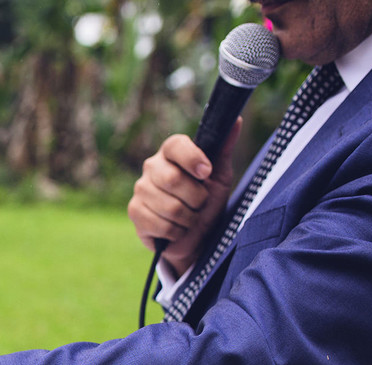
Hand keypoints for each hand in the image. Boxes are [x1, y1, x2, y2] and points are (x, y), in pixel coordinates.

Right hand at [127, 120, 240, 275]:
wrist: (195, 237)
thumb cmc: (207, 204)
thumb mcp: (219, 177)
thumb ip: (223, 150)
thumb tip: (236, 120)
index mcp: (171, 154)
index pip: (176, 145)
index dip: (192, 158)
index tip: (206, 173)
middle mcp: (152, 167)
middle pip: (173, 179)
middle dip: (196, 198)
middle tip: (200, 204)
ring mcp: (140, 190)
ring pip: (170, 207)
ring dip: (189, 219)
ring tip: (189, 219)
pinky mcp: (134, 212)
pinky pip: (160, 224)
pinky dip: (176, 232)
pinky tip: (176, 230)